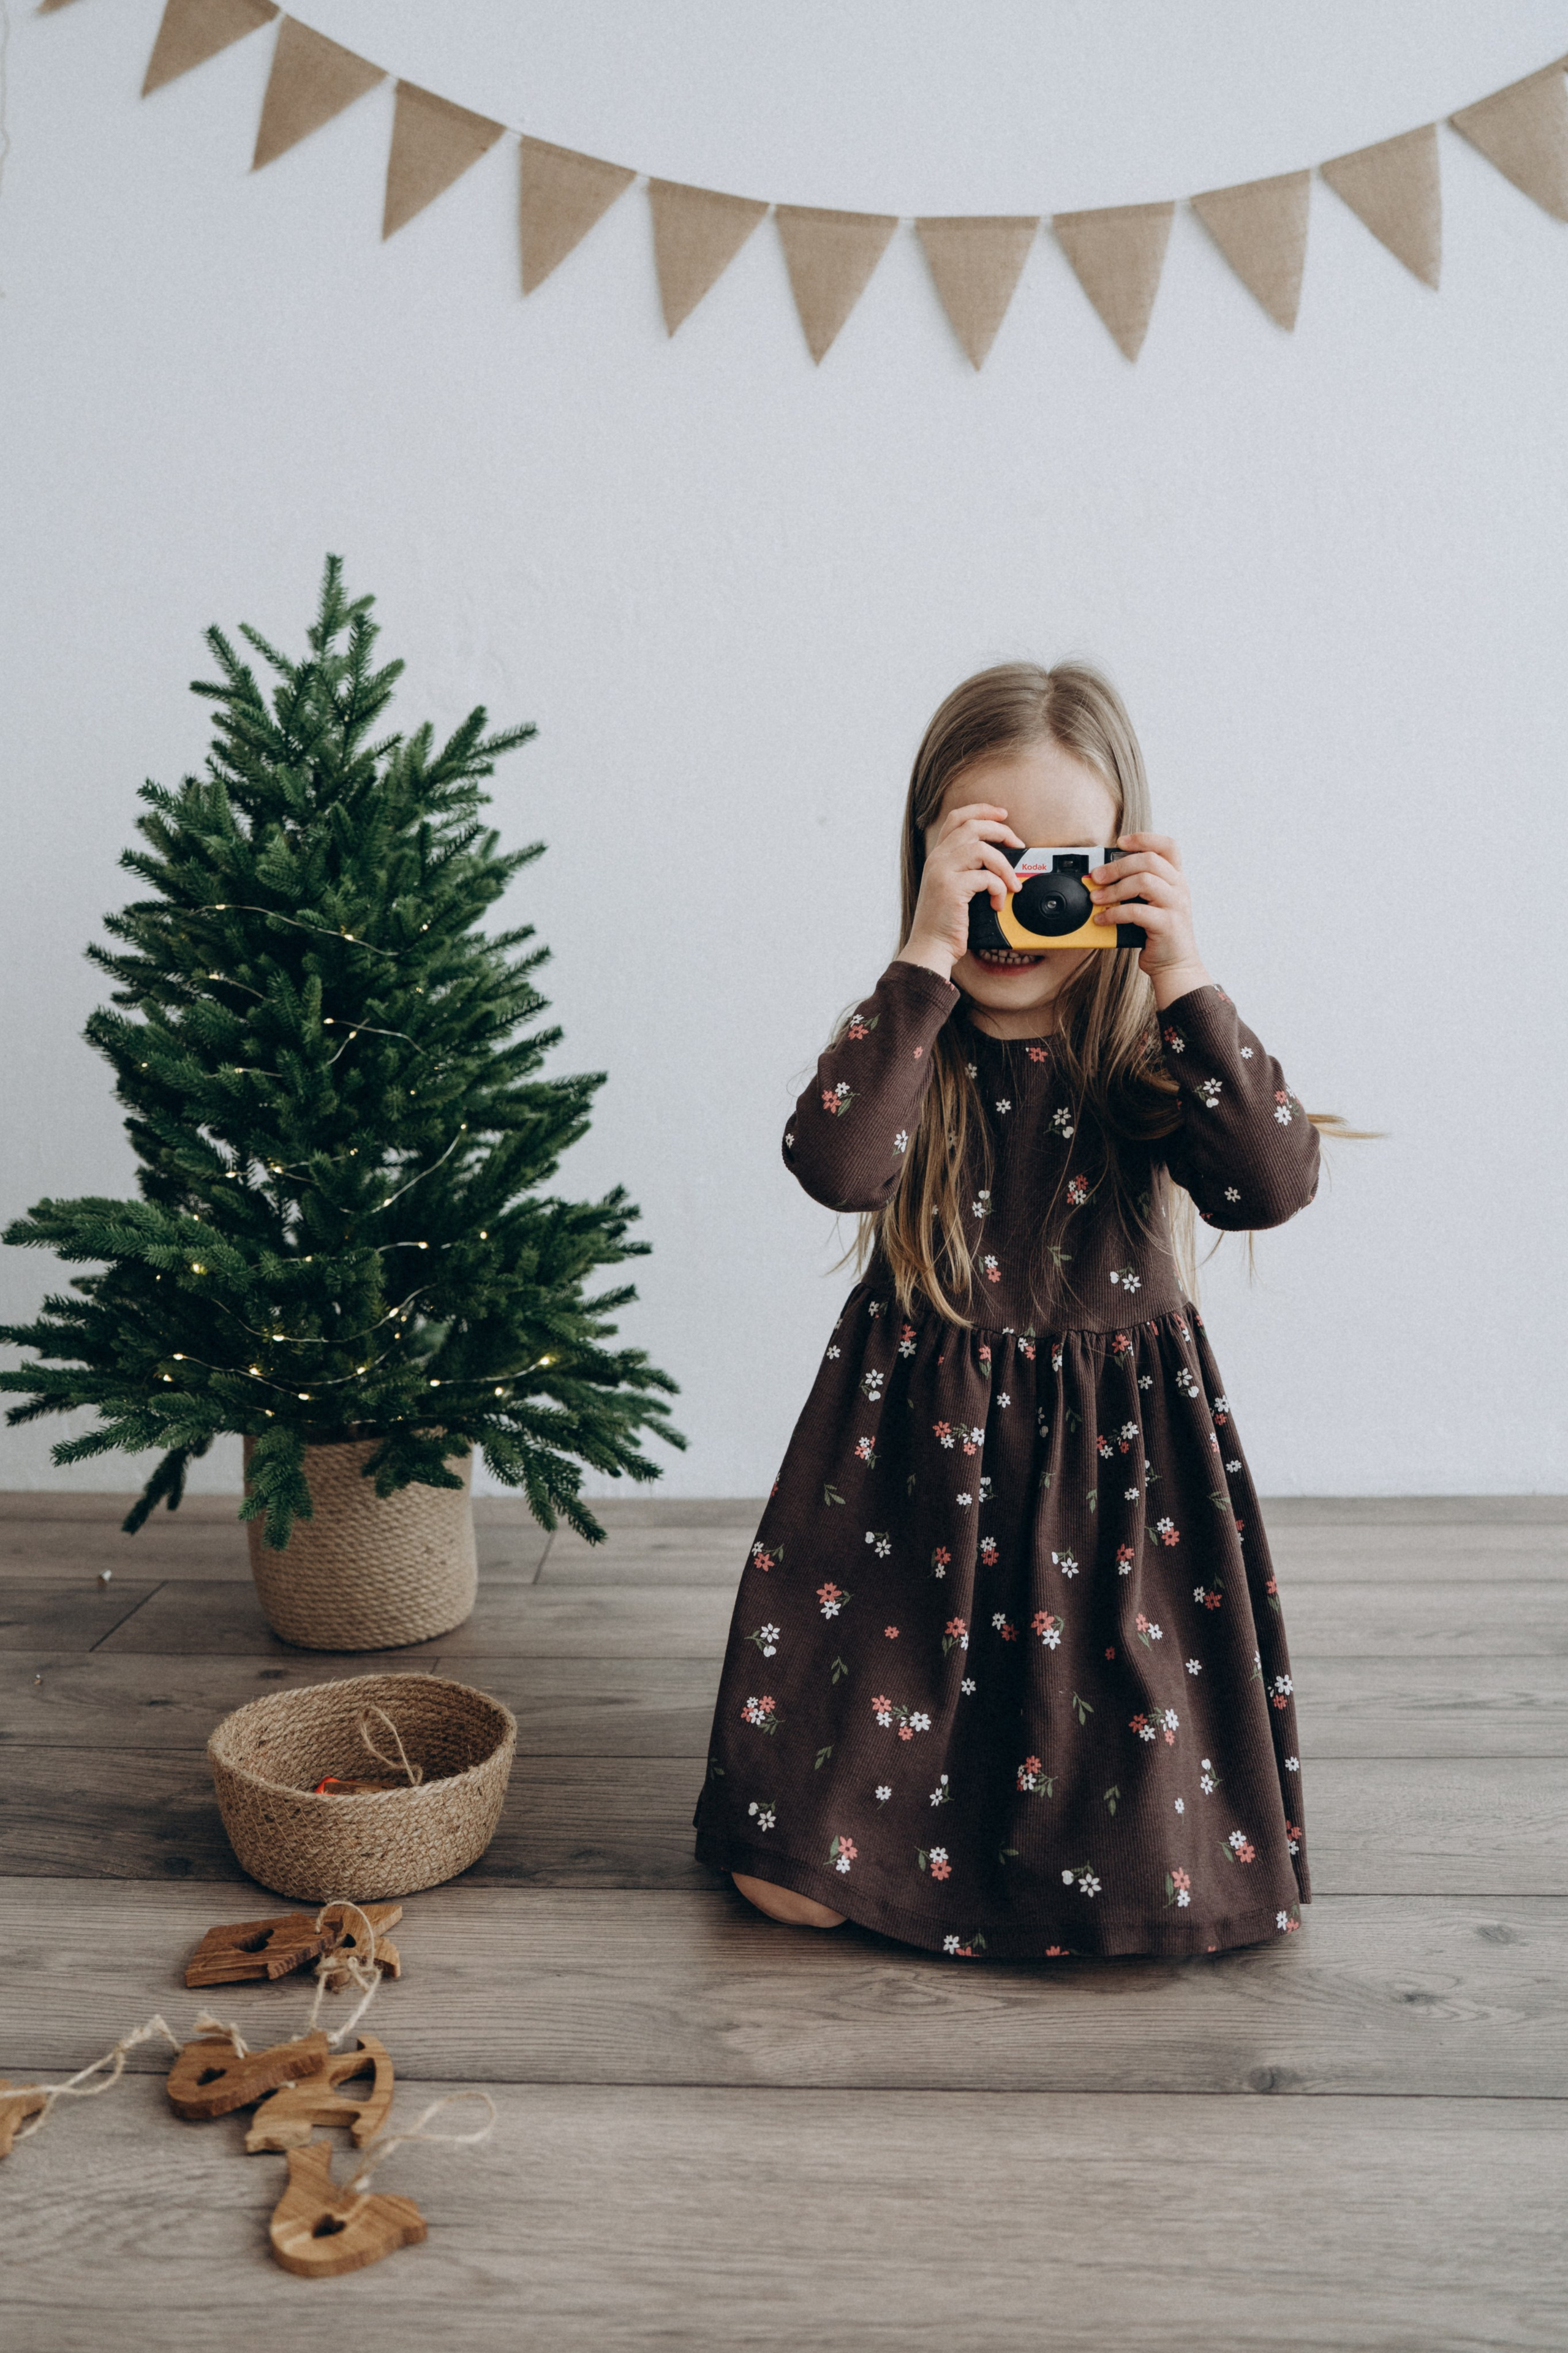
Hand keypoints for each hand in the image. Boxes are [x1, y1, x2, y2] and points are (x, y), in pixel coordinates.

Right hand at [897, 802, 1024, 980]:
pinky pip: (986, 877)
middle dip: (1001, 831)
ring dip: (1004, 866)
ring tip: (1012, 884)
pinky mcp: (951, 888)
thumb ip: (968, 869)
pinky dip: (999, 889)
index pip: (957, 818)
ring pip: (982, 849)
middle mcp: (938, 859)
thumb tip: (1000, 859)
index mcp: (938, 856)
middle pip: (973, 826)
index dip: (981, 810)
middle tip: (1018, 845)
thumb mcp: (953, 888)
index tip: (1002, 814)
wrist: (930, 947)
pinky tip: (998, 903)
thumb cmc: (945, 923)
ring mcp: (942, 872)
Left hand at [1088, 832, 1212, 1010]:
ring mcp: (1175, 905)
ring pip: (1144, 881)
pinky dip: (1115, 914)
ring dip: (1114, 889)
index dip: (1143, 839)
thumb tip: (1102, 877)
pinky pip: (1137, 911)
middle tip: (1096, 877)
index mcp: (1175, 878)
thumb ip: (1136, 888)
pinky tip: (1103, 919)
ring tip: (1096, 899)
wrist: (1176, 966)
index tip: (1120, 842)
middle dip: (1117, 866)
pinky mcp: (1167, 925)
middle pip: (1149, 860)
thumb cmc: (1158, 934)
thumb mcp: (1151, 905)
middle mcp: (1179, 888)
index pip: (1167, 846)